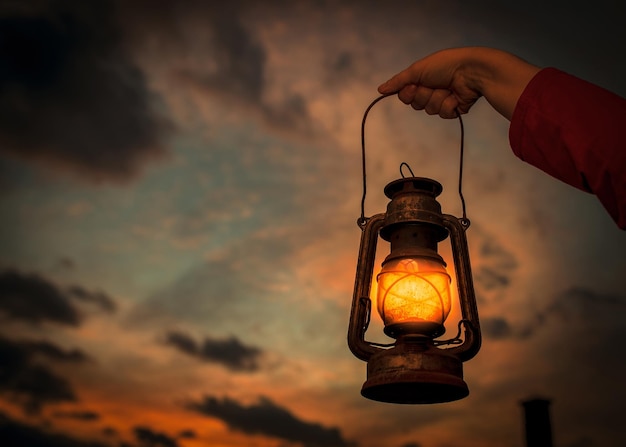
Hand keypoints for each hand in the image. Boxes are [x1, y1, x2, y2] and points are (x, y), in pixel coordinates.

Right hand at [377, 47, 540, 119]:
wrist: (470, 70)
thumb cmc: (444, 65)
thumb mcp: (417, 70)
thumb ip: (398, 81)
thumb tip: (380, 89)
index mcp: (422, 80)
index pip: (405, 96)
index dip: (408, 94)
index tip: (414, 86)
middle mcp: (431, 90)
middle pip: (417, 105)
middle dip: (423, 95)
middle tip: (433, 85)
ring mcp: (443, 100)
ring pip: (430, 110)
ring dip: (437, 98)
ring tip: (447, 88)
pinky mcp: (454, 109)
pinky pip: (444, 114)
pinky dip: (448, 104)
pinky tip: (455, 95)